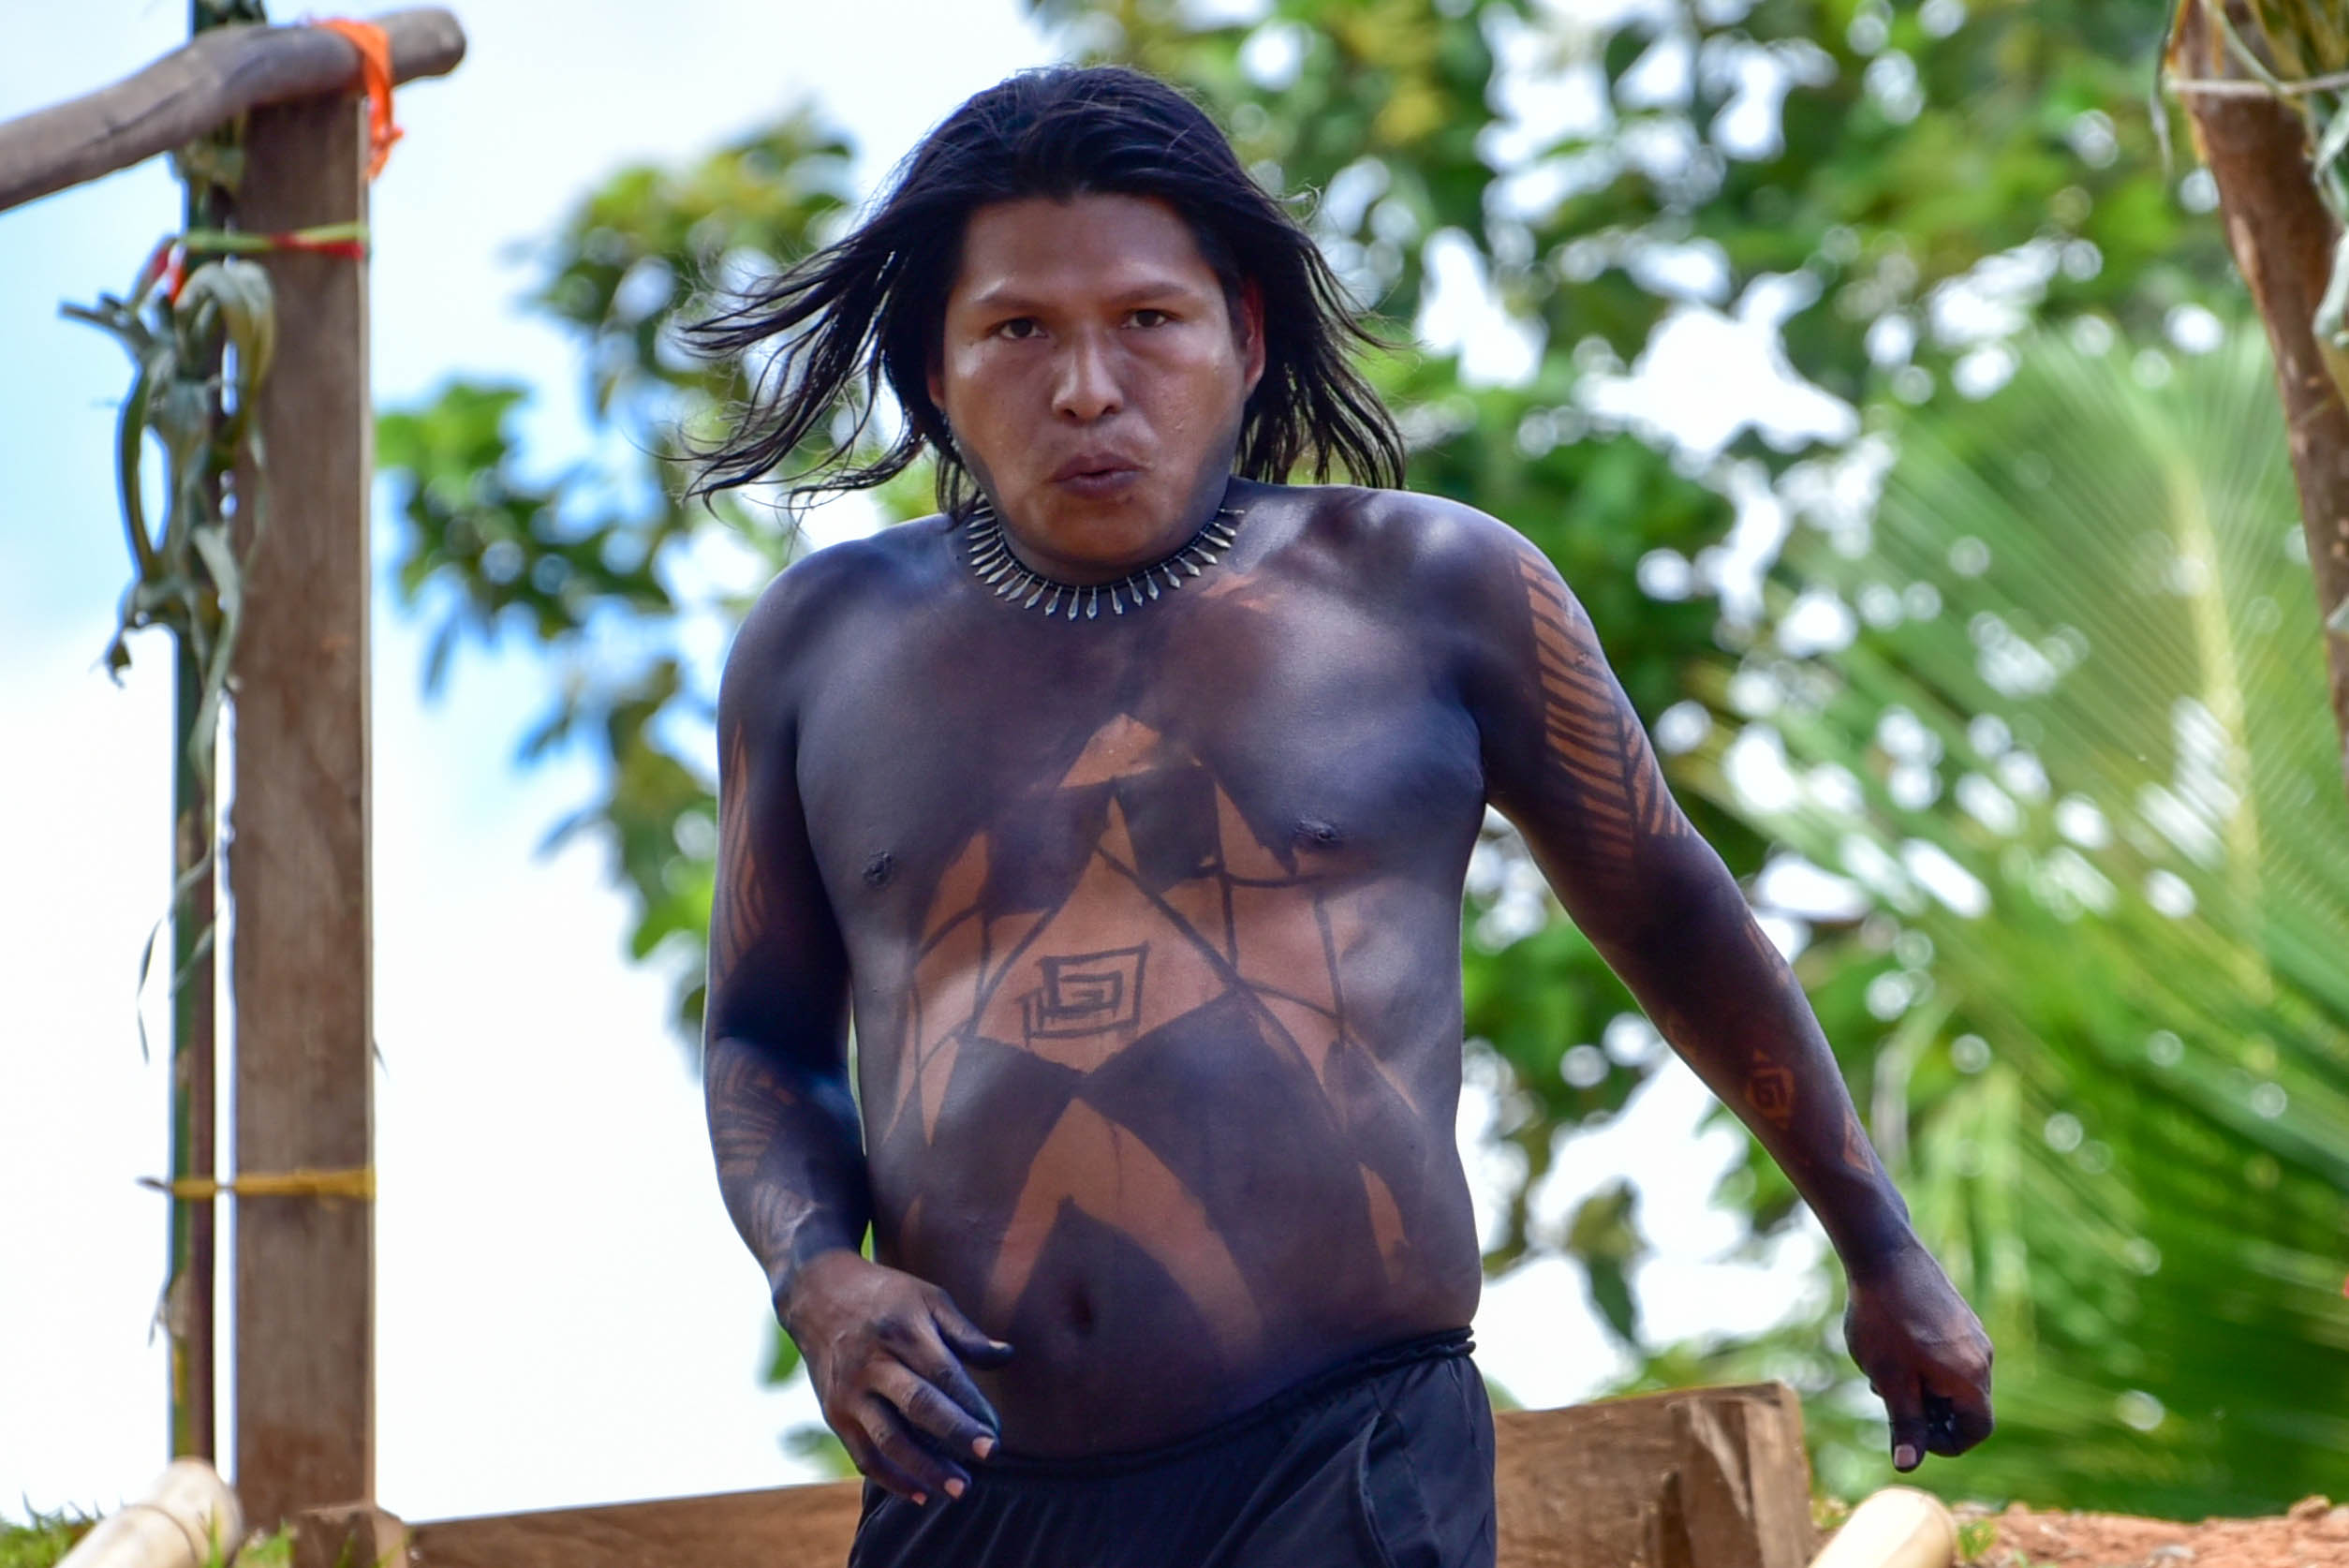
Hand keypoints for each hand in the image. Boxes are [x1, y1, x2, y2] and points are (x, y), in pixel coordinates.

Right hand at [782, 1250, 1013, 1503]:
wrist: (817, 1293)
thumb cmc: (886, 1297)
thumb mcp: (927, 1298)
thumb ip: (966, 1332)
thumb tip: (1007, 1356)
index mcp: (902, 1331)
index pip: (943, 1374)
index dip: (972, 1405)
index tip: (997, 1432)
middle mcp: (873, 1363)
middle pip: (918, 1406)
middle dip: (955, 1435)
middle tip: (990, 1457)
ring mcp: (850, 1392)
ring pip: (888, 1439)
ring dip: (925, 1469)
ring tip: (959, 1489)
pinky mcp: (834, 1414)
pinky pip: (863, 1455)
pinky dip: (891, 1479)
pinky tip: (921, 1494)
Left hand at [1842, 1237, 1993, 1472]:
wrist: (1883, 1254)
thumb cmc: (1884, 1320)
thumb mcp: (1890, 1380)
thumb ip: (1905, 1425)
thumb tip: (1908, 1466)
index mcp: (1972, 1377)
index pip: (1975, 1431)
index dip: (1942, 1443)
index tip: (1906, 1430)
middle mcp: (1983, 1356)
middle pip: (1966, 1407)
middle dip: (1928, 1412)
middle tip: (1887, 1396)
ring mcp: (1973, 1333)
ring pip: (1954, 1381)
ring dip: (1922, 1388)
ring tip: (1883, 1369)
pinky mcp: (1959, 1317)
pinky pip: (1949, 1357)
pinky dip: (1924, 1365)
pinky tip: (1889, 1347)